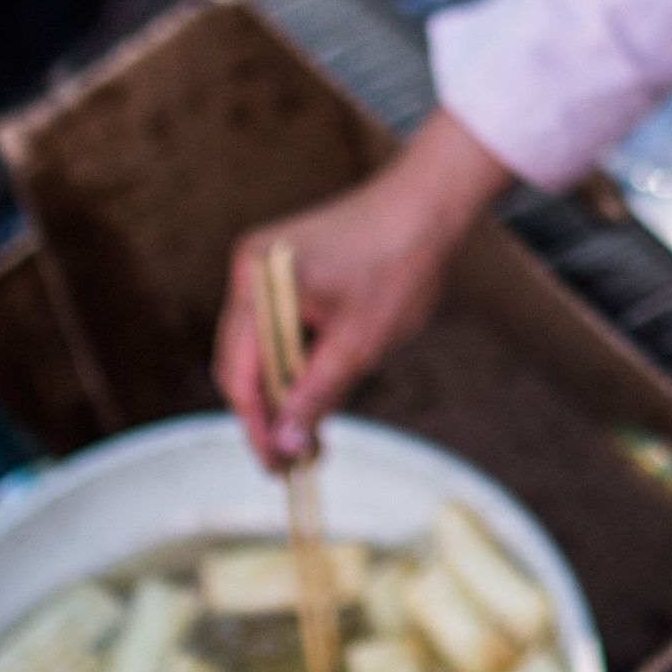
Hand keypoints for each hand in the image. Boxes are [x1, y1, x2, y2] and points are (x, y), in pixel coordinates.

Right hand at [214, 111, 515, 466]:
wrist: (431, 203)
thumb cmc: (400, 265)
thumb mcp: (359, 343)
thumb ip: (317, 395)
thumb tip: (286, 447)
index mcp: (258, 283)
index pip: (240, 373)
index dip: (257, 426)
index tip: (277, 467)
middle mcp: (249, 269)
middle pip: (244, 360)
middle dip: (269, 411)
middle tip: (296, 460)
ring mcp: (266, 264)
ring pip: (264, 344)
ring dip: (285, 386)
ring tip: (312, 433)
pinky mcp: (287, 265)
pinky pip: (280, 323)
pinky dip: (296, 356)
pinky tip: (319, 386)